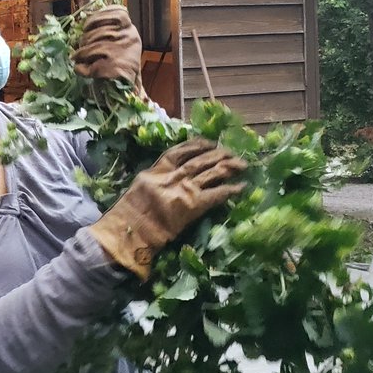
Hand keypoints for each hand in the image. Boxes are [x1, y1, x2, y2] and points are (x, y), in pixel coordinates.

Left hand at [72, 5, 142, 85]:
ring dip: (81, 55)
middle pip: (99, 30)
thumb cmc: (114, 61)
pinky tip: (83, 71)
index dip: (96, 18)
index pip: (116, 12)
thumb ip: (99, 19)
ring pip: (93, 47)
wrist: (126, 90)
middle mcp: (130, 38)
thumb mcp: (110, 38)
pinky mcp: (117, 69)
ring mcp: (125, 53)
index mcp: (129, 28)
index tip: (87, 28)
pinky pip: (92, 65)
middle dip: (84, 40)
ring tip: (78, 59)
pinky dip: (83, 69)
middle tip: (80, 48)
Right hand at [89, 139, 246, 280]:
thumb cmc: (131, 213)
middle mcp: (173, 176)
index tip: (210, 142)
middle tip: (232, 153)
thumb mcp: (142, 186)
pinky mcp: (193, 205)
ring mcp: (184, 189)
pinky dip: (230, 190)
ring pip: (212, 173)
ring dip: (229, 167)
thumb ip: (159, 177)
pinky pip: (217, 194)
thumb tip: (175, 174)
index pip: (181, 150)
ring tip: (241, 165)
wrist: (131, 230)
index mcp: (158, 169)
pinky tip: (241, 187)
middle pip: (201, 160)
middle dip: (219, 154)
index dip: (198, 145)